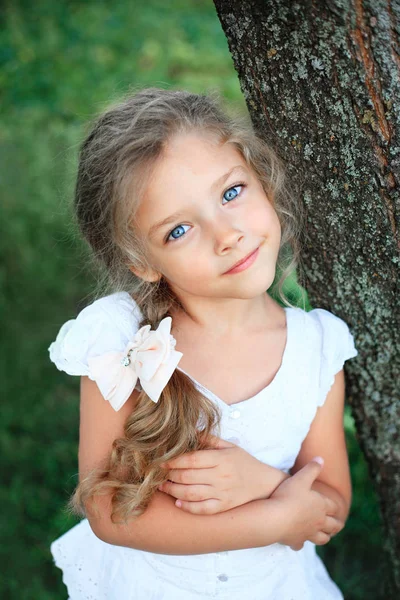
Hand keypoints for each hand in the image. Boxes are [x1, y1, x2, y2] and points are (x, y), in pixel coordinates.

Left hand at [158, 434, 289, 513]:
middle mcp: (221, 476)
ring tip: (162, 487)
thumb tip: (188, 432)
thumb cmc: (243, 462)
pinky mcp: (224, 506)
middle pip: (188, 476)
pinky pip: (203, 509)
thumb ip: (208, 439)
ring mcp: (222, 493)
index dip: (173, 460)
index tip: (160, 460)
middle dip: (169, 475)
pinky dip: (188, 507)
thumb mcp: (229, 446)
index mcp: (221, 459)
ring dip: (173, 491)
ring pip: (192, 493)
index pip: (192, 459)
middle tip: (158, 473)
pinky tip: (178, 502)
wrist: (264, 484)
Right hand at [270, 458, 343, 550]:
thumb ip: (312, 468)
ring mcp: (308, 533)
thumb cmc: (288, 495)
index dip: (335, 507)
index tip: (337, 508)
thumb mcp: (301, 477)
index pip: (333, 508)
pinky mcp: (296, 541)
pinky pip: (300, 544)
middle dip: (336, 525)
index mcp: (321, 506)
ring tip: (325, 536)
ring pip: (321, 538)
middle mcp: (318, 522)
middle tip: (338, 525)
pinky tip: (298, 542)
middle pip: (332, 526)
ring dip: (324, 536)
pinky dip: (301, 543)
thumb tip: (321, 458)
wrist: (275, 517)